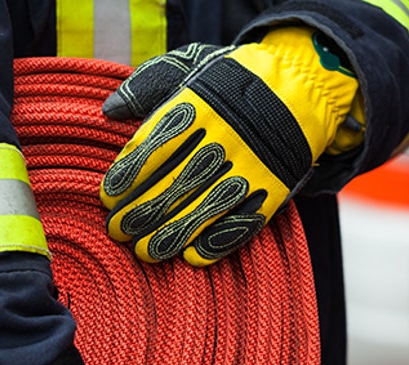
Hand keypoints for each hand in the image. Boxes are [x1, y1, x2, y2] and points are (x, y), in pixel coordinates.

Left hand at [100, 27, 361, 265]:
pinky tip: (193, 256)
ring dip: (172, 234)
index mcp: (198, 105)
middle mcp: (224, 137)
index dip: (128, 176)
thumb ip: (147, 85)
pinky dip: (218, 242)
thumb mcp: (189, 65)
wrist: (301, 87)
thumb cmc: (230, 82)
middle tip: (118, 232)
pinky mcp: (273, 189)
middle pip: (176, 182)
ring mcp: (251, 166)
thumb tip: (109, 111)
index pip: (155, 146)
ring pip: (206, 207)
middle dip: (142, 212)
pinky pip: (244, 222)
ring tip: (146, 251)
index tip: (108, 198)